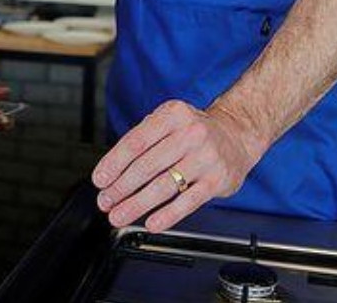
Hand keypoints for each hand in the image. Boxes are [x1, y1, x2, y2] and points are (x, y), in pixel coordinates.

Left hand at [91, 99, 263, 231]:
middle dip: (121, 187)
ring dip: (137, 204)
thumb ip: (143, 139)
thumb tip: (112, 169)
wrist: (236, 135)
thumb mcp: (168, 121)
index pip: (135, 142)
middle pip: (146, 166)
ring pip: (164, 186)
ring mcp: (205, 158)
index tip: (100, 179)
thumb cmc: (193, 130)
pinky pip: (188, 202)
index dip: (114, 163)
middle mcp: (190, 134)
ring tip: (119, 214)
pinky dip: (167, 215)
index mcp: (172, 114)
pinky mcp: (217, 181)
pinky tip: (151, 223)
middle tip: (105, 201)